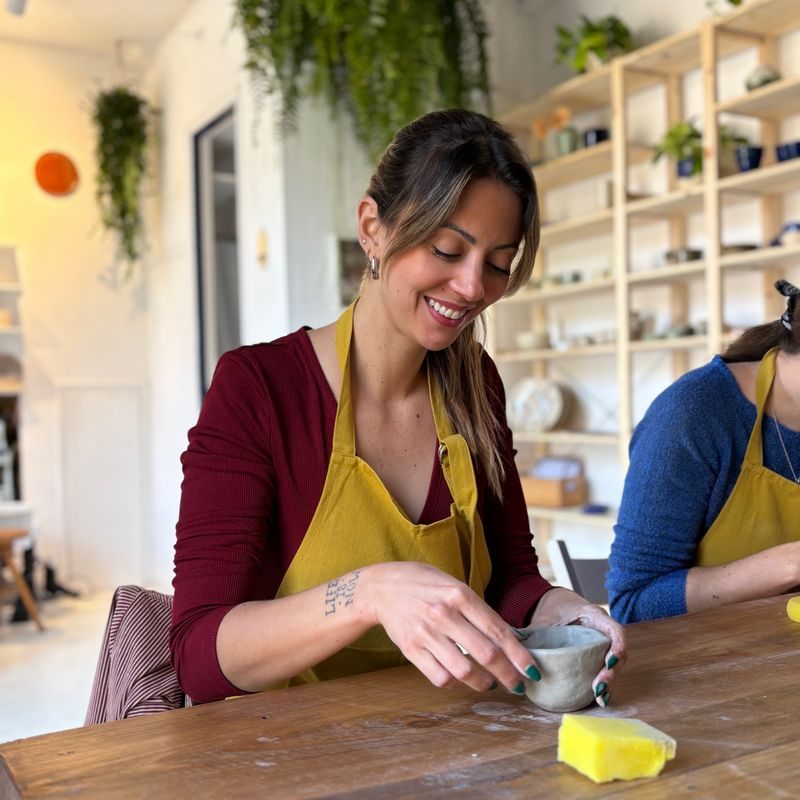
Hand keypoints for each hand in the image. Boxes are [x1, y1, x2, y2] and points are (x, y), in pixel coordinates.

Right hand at [364, 562, 538, 694]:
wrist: (381, 587)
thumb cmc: (423, 583)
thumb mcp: (453, 585)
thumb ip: (477, 609)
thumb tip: (510, 637)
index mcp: (459, 594)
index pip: (497, 629)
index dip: (518, 654)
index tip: (531, 668)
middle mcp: (444, 614)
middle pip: (486, 654)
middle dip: (509, 674)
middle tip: (518, 684)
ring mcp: (426, 633)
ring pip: (464, 671)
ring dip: (484, 683)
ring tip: (492, 684)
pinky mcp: (411, 650)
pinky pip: (440, 677)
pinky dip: (456, 683)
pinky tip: (462, 678)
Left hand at [523, 587, 626, 707]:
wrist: (552, 603)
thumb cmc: (550, 608)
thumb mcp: (543, 618)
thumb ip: (531, 631)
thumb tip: (513, 645)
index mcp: (594, 615)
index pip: (615, 630)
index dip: (617, 647)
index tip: (608, 663)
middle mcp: (603, 630)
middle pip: (618, 652)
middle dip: (611, 672)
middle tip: (599, 688)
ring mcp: (602, 643)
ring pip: (614, 664)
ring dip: (609, 681)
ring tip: (599, 698)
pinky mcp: (597, 654)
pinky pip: (604, 668)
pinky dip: (603, 682)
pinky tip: (598, 698)